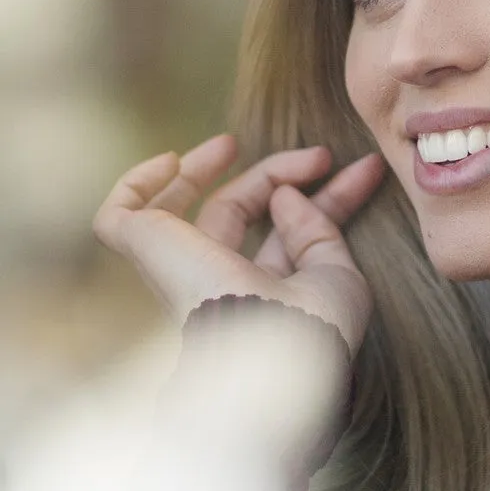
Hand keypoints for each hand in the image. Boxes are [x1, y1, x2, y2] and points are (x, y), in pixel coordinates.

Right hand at [92, 134, 385, 355]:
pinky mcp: (147, 250)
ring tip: (236, 141)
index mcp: (270, 296)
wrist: (270, 348)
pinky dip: (138, 182)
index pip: (294, 236)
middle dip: (285, 176)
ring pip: (186, 209)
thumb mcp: (339, 275)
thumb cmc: (313, 325)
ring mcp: (182, 269)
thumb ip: (319, 231)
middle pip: (245, 215)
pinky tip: (170, 160)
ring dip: (210, 168)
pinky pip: (121, 214)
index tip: (366, 169)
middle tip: (326, 155)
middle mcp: (222, 284)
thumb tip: (284, 194)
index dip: (330, 198)